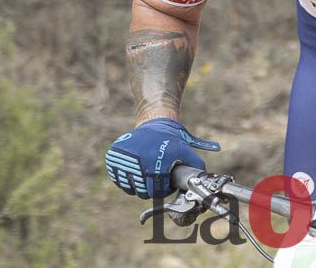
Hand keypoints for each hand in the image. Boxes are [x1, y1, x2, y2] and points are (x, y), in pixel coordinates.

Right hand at [105, 118, 220, 198]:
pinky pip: (118, 178)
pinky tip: (133, 170)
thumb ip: (196, 165)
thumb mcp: (185, 150)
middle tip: (153, 179)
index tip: (163, 183)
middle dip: (148, 189)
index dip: (161, 190)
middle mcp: (138, 163)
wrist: (153, 123)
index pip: (155, 192)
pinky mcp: (113, 158)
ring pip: (129, 187)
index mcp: (155, 165)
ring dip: (136, 184)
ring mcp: (123, 160)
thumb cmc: (171, 140)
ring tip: (144, 173)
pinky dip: (124, 178)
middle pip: (141, 192)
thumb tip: (202, 179)